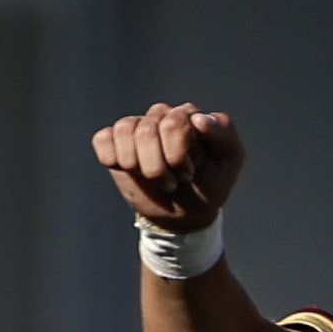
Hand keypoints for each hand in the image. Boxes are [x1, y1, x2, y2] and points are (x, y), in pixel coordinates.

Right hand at [93, 101, 245, 234]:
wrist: (184, 215)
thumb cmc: (209, 185)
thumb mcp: (229, 161)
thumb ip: (224, 134)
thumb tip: (199, 119)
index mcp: (188, 116)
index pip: (173, 123)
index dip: (177, 157)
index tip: (189, 176)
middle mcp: (161, 115)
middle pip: (146, 130)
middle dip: (158, 167)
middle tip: (172, 183)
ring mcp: (137, 127)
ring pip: (124, 130)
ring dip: (136, 165)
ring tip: (153, 179)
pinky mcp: (115, 142)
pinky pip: (103, 139)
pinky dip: (111, 157)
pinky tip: (126, 170)